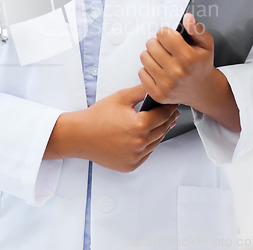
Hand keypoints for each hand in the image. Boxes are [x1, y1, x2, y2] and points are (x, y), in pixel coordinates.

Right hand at [44, 85, 178, 171]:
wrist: (80, 135)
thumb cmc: (97, 117)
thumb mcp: (120, 97)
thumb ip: (140, 91)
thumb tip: (154, 86)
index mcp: (139, 125)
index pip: (164, 115)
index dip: (170, 107)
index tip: (173, 103)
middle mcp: (139, 144)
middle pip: (163, 129)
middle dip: (167, 119)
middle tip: (171, 112)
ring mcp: (135, 157)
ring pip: (156, 143)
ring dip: (159, 132)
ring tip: (158, 122)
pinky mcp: (131, 165)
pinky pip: (146, 154)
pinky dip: (148, 145)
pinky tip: (145, 136)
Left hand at [138, 13, 240, 131]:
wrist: (203, 90)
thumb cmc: (202, 65)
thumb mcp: (206, 44)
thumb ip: (197, 29)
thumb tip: (187, 17)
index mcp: (189, 58)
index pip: (163, 34)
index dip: (165, 32)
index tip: (169, 37)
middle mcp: (177, 72)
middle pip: (151, 44)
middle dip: (157, 43)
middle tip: (165, 48)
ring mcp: (166, 85)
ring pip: (144, 57)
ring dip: (151, 55)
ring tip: (162, 58)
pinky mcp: (158, 94)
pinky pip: (141, 72)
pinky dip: (148, 69)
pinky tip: (159, 70)